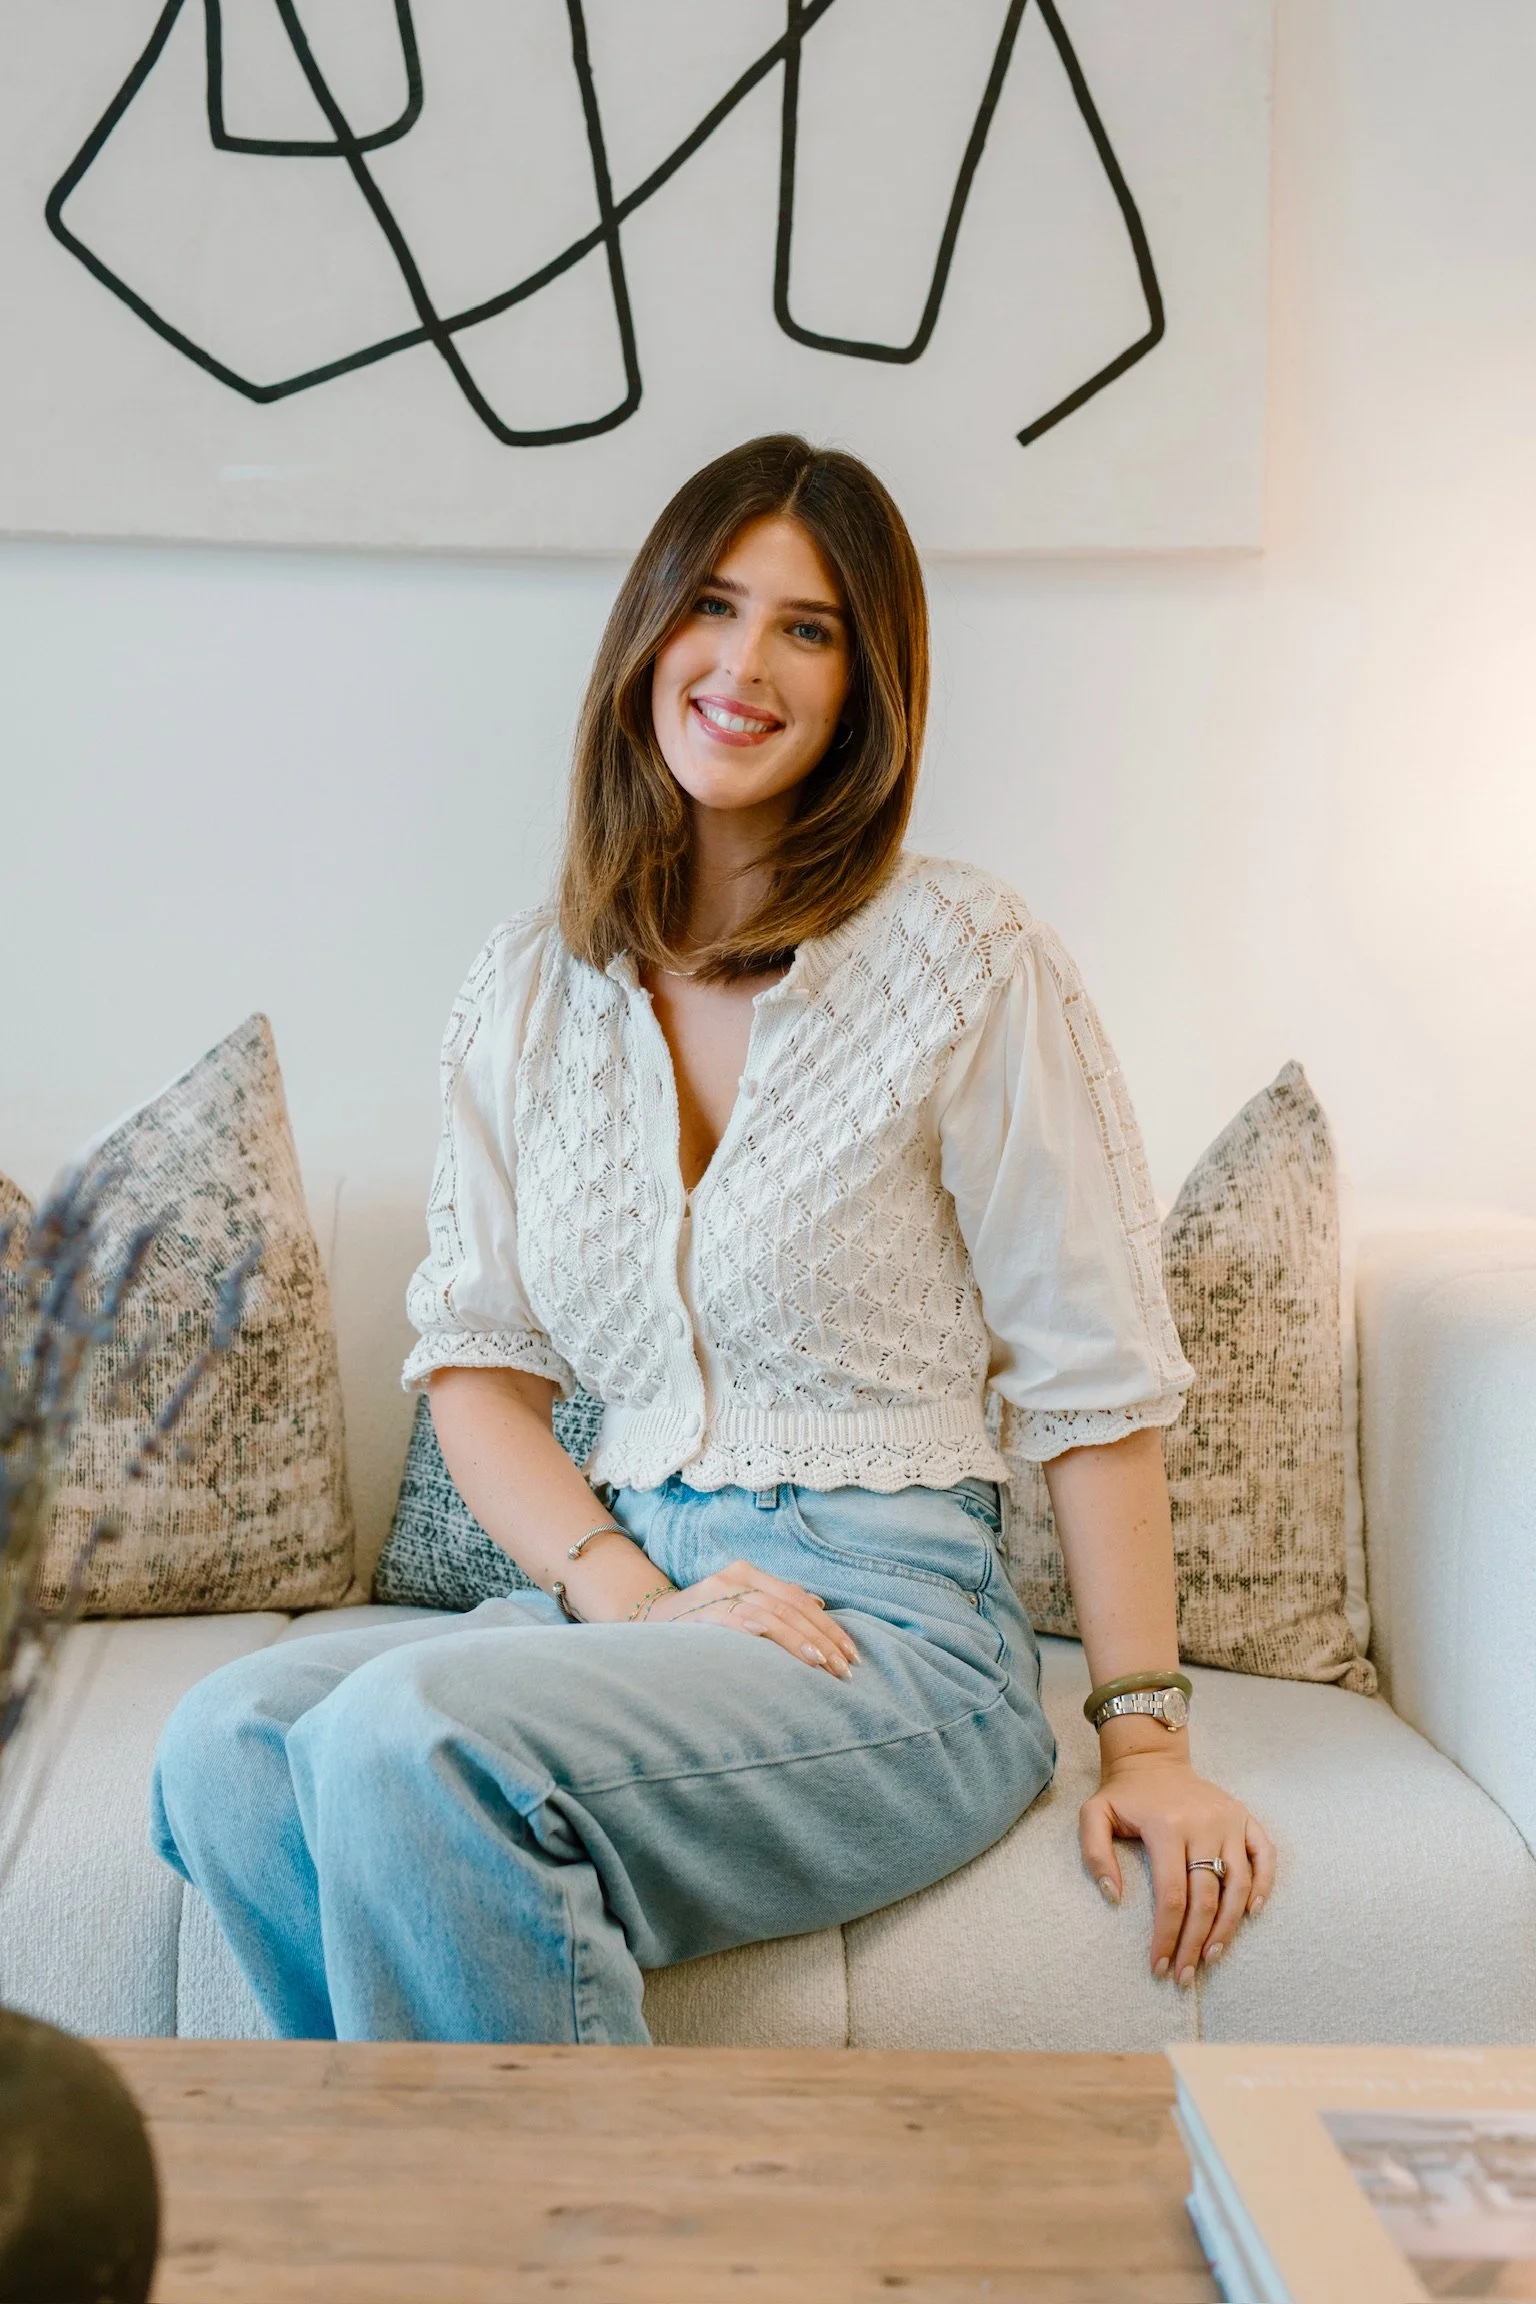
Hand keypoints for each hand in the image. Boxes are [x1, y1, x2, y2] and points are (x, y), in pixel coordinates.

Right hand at [646, 1560, 858, 1678]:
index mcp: (748, 1573)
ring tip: (822, 1664)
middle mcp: (734, 1577)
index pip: (798, 1598)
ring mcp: (716, 1592)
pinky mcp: (699, 1611)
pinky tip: (771, 1641)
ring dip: (798, 1641)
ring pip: (769, 1614)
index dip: (828, 1626)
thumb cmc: (698, 1620)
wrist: (644, 1620)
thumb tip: (819, 1605)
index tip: (850, 1653)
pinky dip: (755, 1629)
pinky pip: (733, 1619)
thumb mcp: (738, 1604)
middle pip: (790, 1607)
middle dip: (822, 1639)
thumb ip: (774, 1603)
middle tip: (844, 1668)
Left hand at [1079, 1752, 1275, 1986]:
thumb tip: (1113, 1898)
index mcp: (1166, 1827)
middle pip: (1206, 1897)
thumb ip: (1094, 1854)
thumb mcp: (1093, 1815)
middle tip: (1185, 1976)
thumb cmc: (1123, 1795)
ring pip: (1238, 1884)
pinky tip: (1252, 1914)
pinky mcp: (1244, 1816)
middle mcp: (1203, 1824)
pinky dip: (1265, 1885)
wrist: (1152, 1758)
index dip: (1167, 1936)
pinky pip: (1265, 1854)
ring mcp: (1228, 1820)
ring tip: (1212, 1957)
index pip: (1171, 1895)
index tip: (1160, 1965)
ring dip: (1228, 1927)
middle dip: (1195, 1942)